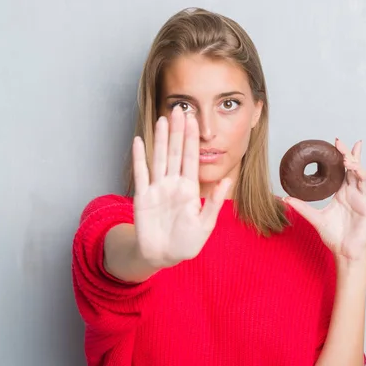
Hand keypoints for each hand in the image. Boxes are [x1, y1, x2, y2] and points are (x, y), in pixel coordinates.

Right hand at [131, 107, 230, 267]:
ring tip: (163, 118)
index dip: (192, 139)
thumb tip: (227, 182)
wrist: (163, 256)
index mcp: (189, 188)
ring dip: (161, 139)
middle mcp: (173, 183)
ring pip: (159, 157)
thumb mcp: (204, 224)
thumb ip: (214, 203)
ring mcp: (157, 188)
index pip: (191, 158)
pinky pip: (141, 173)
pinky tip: (138, 141)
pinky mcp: (142, 196)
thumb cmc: (186, 242)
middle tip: (180, 109)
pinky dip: (139, 158)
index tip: (194, 120)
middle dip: (178, 131)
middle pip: (176, 152)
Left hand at [284, 138, 365, 261]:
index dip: (342, 155)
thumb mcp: (314, 218)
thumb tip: (284, 199)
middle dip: (349, 154)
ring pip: (363, 178)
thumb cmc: (332, 235)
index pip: (343, 169)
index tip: (336, 143)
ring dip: (358, 167)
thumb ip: (301, 207)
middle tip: (340, 143)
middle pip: (354, 169)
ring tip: (348, 161)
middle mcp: (353, 193)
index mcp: (341, 192)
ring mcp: (362, 200)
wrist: (343, 251)